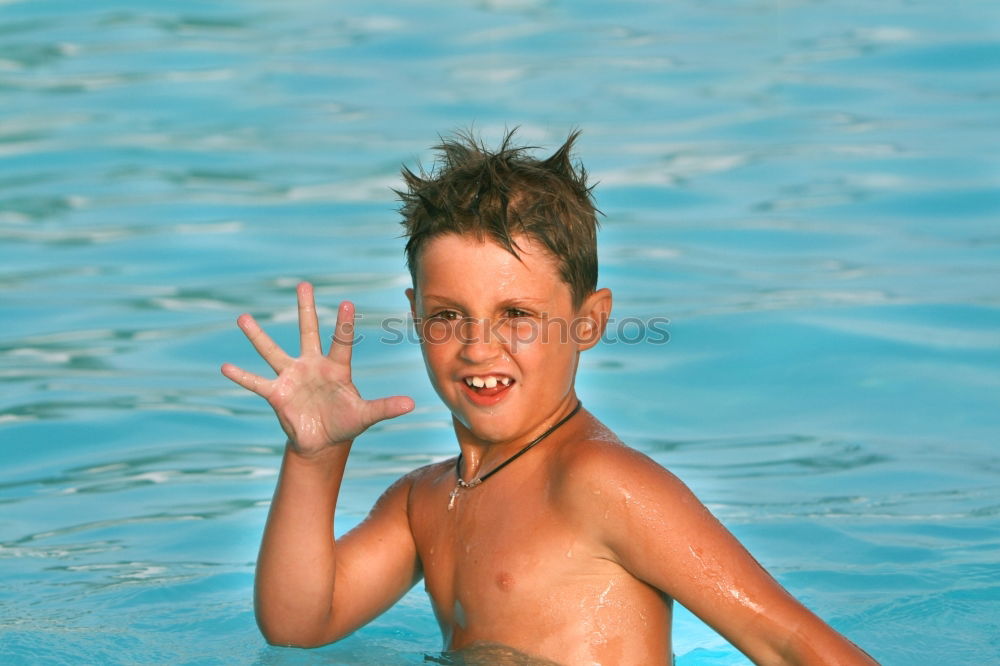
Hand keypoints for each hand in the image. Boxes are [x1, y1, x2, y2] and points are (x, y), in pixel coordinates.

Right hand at [221, 282, 413, 456]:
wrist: (322, 441)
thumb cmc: (346, 422)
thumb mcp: (366, 415)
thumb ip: (385, 407)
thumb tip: (412, 404)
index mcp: (337, 368)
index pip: (342, 341)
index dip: (344, 324)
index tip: (347, 302)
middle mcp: (313, 365)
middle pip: (308, 331)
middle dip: (306, 309)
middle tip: (304, 284)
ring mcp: (293, 377)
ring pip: (273, 352)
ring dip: (258, 337)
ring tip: (242, 318)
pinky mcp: (277, 393)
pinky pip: (256, 383)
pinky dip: (242, 376)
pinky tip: (225, 367)